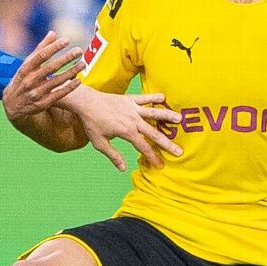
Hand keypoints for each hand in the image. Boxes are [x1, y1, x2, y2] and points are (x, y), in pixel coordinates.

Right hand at [3, 32, 84, 123]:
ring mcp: (36, 93)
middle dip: (66, 58)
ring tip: (82, 64)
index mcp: (25, 68)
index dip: (54, 47)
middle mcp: (30, 80)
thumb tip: (53, 33)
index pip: (41, 55)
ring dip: (71, 72)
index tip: (67, 40)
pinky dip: (68, 88)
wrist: (12, 105)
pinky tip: (78, 81)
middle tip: (79, 50)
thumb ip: (40, 49)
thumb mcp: (26, 65)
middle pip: (50, 67)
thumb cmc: (22, 80)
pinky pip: (58, 94)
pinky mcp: (42, 104)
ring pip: (56, 81)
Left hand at [62, 87, 182, 170]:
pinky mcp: (129, 99)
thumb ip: (113, 155)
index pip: (143, 147)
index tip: (160, 165)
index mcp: (126, 132)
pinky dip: (154, 97)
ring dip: (167, 116)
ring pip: (154, 113)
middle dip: (167, 143)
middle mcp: (133, 120)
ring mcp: (132, 108)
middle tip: (179, 151)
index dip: (152, 157)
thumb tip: (123, 168)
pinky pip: (144, 98)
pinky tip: (164, 97)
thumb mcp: (99, 143)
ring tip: (180, 119)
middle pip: (154, 133)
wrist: (86, 102)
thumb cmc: (91, 123)